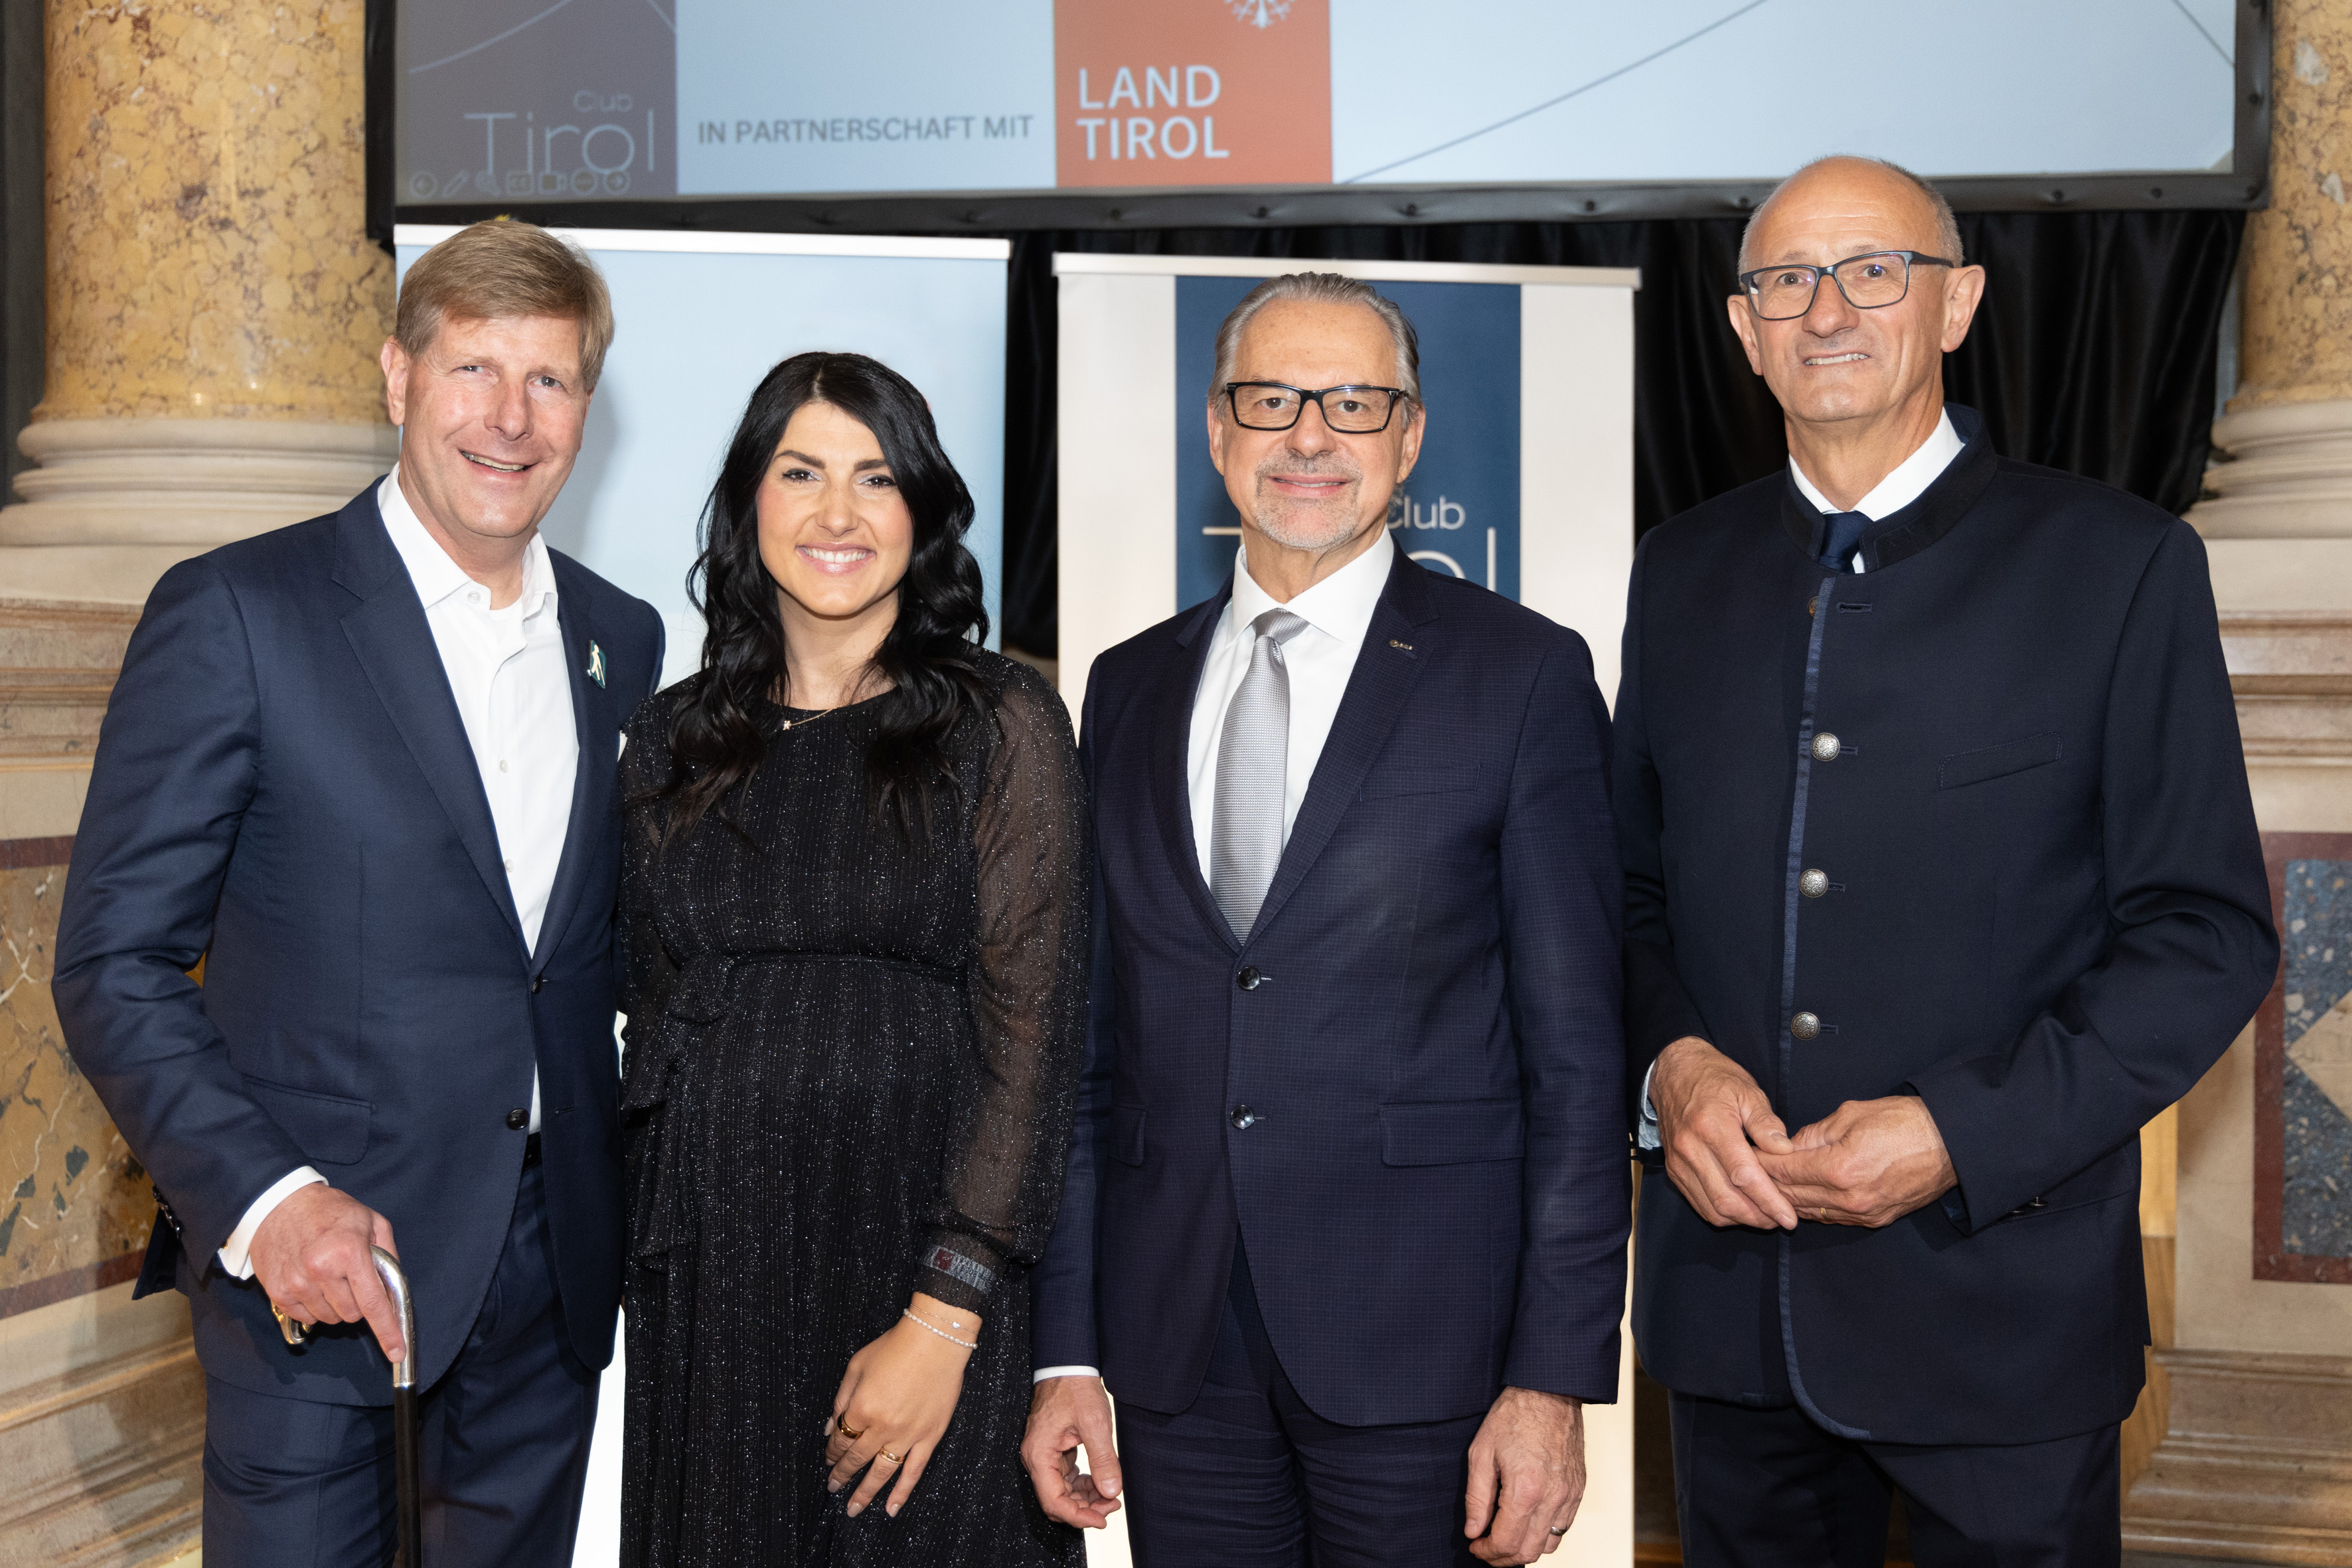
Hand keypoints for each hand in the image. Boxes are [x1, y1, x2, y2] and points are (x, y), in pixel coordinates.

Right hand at [248, 1183, 404, 1361]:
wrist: (278, 1203)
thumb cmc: (328, 1210)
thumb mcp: (370, 1220)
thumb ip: (387, 1254)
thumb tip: (393, 1287)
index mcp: (349, 1252)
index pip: (373, 1303)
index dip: (388, 1331)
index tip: (397, 1352)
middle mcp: (321, 1271)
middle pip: (352, 1315)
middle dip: (358, 1303)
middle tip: (351, 1278)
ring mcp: (297, 1284)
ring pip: (329, 1319)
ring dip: (335, 1304)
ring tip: (329, 1275)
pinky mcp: (278, 1292)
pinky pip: (307, 1317)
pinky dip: (315, 1306)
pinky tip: (312, 1282)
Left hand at [824, 1294, 975, 1518]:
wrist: (936, 1340)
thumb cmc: (894, 1347)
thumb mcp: (857, 1366)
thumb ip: (841, 1398)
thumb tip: (830, 1427)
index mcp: (861, 1408)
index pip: (840, 1438)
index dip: (832, 1451)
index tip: (828, 1458)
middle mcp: (881, 1427)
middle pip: (856, 1458)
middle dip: (841, 1475)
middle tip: (832, 1487)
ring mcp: (907, 1435)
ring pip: (881, 1472)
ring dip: (864, 1492)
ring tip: (853, 1508)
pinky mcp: (929, 1437)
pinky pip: (913, 1471)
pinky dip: (902, 1493)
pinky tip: (890, 1509)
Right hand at [1021, 1374, 1123, 1528]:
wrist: (1067, 1364)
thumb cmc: (1076, 1388)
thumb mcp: (1095, 1423)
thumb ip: (1103, 1459)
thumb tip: (1111, 1492)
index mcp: (1039, 1455)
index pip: (1053, 1501)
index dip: (1077, 1517)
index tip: (1102, 1519)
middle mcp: (1036, 1459)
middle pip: (1056, 1500)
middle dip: (1085, 1508)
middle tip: (1113, 1505)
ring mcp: (1044, 1455)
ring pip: (1062, 1491)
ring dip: (1085, 1498)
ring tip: (1112, 1495)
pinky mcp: (1053, 1451)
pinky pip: (1065, 1478)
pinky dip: (1083, 1484)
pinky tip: (1101, 1482)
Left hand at [1464, 1387, 1584, 1563]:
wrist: (1550, 1392)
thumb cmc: (1515, 1415)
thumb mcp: (1481, 1452)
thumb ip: (1477, 1497)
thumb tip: (1473, 1530)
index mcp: (1525, 1491)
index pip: (1506, 1543)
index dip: (1486, 1552)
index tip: (1475, 1545)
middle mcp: (1552, 1499)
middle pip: (1528, 1552)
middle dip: (1503, 1558)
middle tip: (1486, 1548)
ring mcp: (1569, 1496)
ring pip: (1548, 1545)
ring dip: (1525, 1549)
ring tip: (1505, 1538)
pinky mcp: (1578, 1490)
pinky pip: (1563, 1527)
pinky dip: (1544, 1534)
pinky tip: (1527, 1522)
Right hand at [1650, 1037, 1797, 1229]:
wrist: (1674, 1072)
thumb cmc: (1716, 1079)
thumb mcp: (1747, 1091)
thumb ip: (1766, 1123)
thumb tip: (1785, 1151)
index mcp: (1712, 1126)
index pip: (1744, 1175)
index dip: (1769, 1201)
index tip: (1789, 1217)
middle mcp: (1691, 1148)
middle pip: (1727, 1199)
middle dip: (1758, 1217)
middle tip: (1781, 1219)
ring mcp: (1679, 1162)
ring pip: (1712, 1208)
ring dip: (1741, 1219)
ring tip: (1765, 1217)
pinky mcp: (1674, 1170)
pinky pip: (1699, 1203)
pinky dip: (1723, 1214)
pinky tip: (1742, 1208)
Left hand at [1757, 1094, 1956, 1227]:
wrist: (1950, 1144)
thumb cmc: (1902, 1121)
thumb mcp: (1850, 1115)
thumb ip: (1812, 1134)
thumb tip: (1785, 1146)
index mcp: (1839, 1168)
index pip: (1783, 1171)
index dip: (1760, 1163)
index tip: (1743, 1155)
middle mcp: (1848, 1198)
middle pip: (1790, 1197)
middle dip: (1767, 1185)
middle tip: (1746, 1173)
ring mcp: (1863, 1213)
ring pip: (1809, 1212)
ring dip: (1787, 1200)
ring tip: (1767, 1186)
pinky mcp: (1875, 1220)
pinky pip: (1832, 1218)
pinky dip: (1813, 1207)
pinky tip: (1800, 1196)